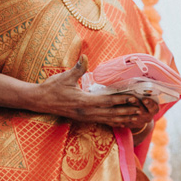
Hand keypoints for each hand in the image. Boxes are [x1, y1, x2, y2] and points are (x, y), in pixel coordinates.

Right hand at [35, 57, 158, 128]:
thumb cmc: (51, 87)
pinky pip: (103, 122)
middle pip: (112, 113)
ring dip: (123, 118)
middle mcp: (87, 112)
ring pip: (109, 120)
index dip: (121, 100)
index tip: (133, 98)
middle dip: (127, 111)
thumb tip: (85, 57)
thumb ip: (78, 68)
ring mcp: (86, 117)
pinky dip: (114, 122)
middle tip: (141, 109)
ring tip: (137, 118)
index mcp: (83, 102)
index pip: (107, 102)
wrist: (40, 101)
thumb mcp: (64, 77)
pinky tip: (123, 122)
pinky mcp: (85, 119)